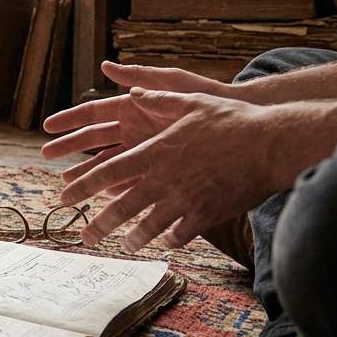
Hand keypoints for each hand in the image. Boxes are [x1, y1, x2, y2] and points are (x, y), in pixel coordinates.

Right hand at [42, 61, 234, 191]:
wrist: (244, 122)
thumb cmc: (209, 98)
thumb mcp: (173, 83)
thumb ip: (140, 76)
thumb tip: (106, 65)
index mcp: (134, 107)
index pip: (93, 113)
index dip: (69, 120)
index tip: (46, 127)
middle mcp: (136, 129)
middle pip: (95, 141)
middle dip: (70, 149)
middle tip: (46, 157)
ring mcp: (148, 150)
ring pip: (111, 163)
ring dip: (89, 172)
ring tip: (69, 183)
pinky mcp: (162, 168)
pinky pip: (134, 179)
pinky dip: (119, 187)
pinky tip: (105, 195)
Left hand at [58, 88, 288, 252]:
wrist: (271, 143)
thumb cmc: (231, 119)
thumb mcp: (189, 101)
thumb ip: (156, 100)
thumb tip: (132, 91)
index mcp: (153, 152)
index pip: (106, 172)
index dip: (82, 186)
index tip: (64, 196)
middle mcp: (164, 179)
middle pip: (122, 207)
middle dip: (99, 224)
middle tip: (84, 236)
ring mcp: (185, 199)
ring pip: (149, 226)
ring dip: (134, 237)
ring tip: (125, 245)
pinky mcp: (208, 214)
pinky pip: (182, 233)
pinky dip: (172, 239)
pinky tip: (167, 243)